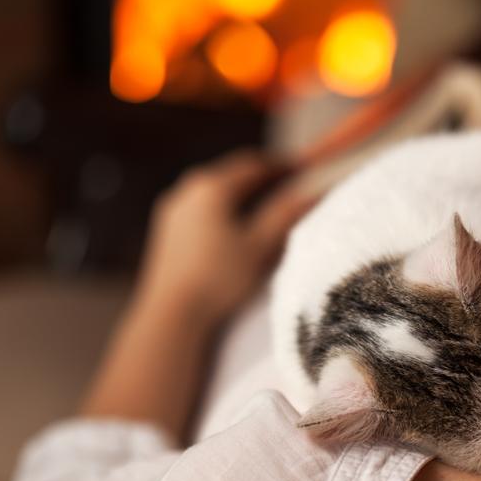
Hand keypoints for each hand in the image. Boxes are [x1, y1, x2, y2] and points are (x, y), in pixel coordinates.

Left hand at [135, 151, 311, 327]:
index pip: (253, 165)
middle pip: (231, 176)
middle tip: (286, 183)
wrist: (171, 316)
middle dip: (260, 179)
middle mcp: (187, 192)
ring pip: (214, 195)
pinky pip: (200, 212)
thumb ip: (287, 214)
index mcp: (212, 187)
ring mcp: (172, 213)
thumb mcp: (261, 246)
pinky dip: (223, 212)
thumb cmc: (220, 279)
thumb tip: (314, 191)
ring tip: (263, 206)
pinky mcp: (166, 234)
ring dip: (240, 195)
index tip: (301, 167)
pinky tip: (234, 230)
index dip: (281, 165)